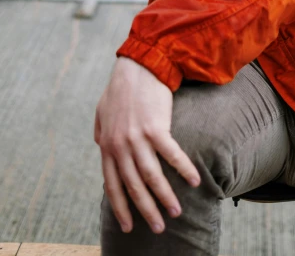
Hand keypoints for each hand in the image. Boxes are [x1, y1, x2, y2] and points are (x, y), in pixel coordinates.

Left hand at [95, 57, 200, 233]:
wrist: (140, 65)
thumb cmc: (122, 87)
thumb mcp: (103, 110)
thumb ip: (100, 131)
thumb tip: (101, 145)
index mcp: (107, 145)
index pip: (112, 185)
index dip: (120, 207)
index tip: (128, 226)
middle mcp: (120, 145)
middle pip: (134, 186)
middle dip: (146, 211)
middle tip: (157, 228)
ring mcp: (138, 138)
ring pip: (152, 177)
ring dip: (165, 197)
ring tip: (175, 213)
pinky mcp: (156, 127)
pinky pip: (172, 155)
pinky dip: (183, 170)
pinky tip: (194, 181)